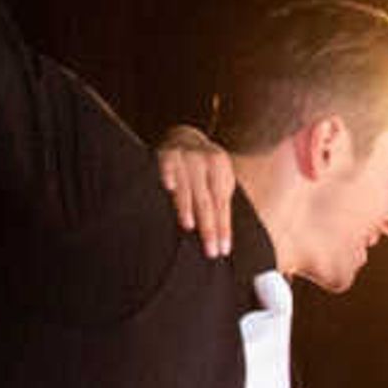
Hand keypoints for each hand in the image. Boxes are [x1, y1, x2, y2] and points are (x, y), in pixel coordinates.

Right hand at [155, 125, 235, 258]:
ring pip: (186, 186)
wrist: (183, 137)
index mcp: (221, 167)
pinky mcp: (165, 153)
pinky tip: (169, 186)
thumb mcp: (218, 181)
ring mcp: (185, 155)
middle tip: (209, 250)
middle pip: (207, 200)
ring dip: (187, 206)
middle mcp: (204, 160)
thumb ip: (220, 206)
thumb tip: (223, 244)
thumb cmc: (204, 171)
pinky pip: (166, 165)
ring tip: (189, 226)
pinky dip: (168, 175)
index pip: (222, 204)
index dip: (223, 228)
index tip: (222, 250)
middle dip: (208, 227)